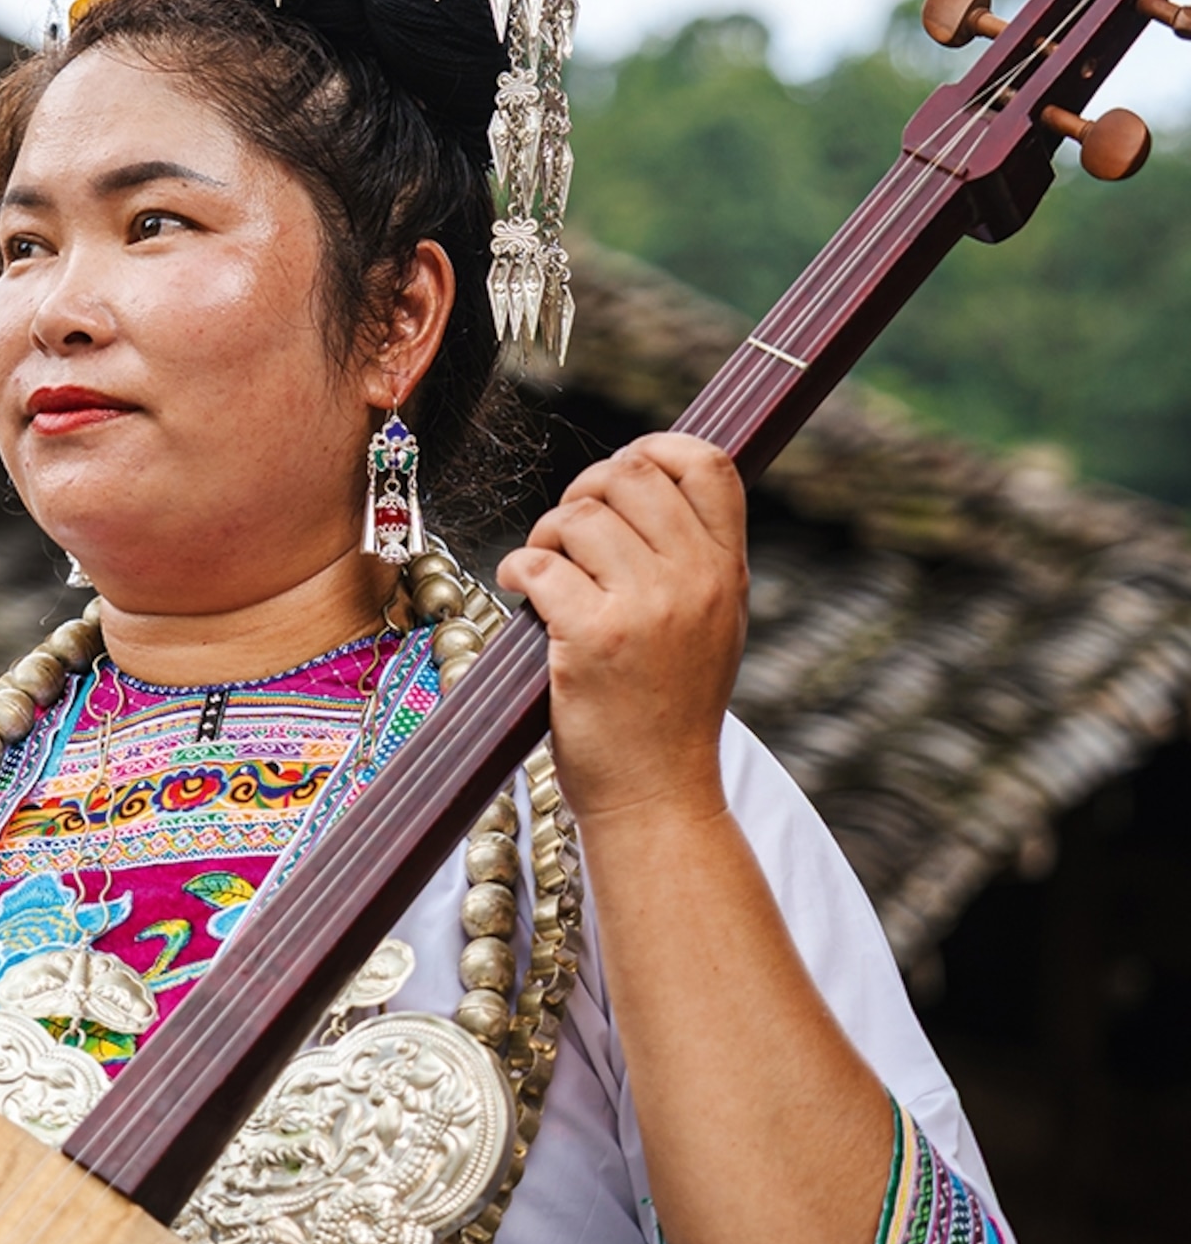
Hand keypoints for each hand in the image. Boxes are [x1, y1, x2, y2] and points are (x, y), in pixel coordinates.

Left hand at [496, 433, 746, 824]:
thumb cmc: (670, 712)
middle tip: (564, 535)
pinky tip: (521, 591)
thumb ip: (692, 560)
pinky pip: (539, 564)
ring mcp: (647, 608)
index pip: (708, 464)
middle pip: (629, 475)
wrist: (658, 796)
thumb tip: (641, 485)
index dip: (654, 447)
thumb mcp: (713, 626)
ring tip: (545, 571)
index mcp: (727, 571)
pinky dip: (517, 570)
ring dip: (545, 536)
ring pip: (577, 516)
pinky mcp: (593, 637)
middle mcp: (695, 581)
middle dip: (582, 493)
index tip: (618, 471)